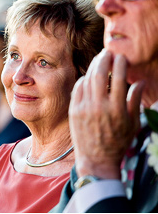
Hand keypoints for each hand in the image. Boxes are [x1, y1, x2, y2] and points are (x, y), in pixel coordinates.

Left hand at [69, 50, 144, 179]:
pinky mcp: (73, 113)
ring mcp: (83, 109)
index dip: (121, 62)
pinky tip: (88, 77)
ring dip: (93, 66)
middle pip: (100, 73)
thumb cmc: (117, 143)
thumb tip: (139, 82)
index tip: (122, 57)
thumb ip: (134, 101)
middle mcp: (98, 107)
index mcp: (116, 108)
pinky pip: (77, 89)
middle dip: (104, 58)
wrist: (95, 161)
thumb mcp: (132, 124)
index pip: (119, 76)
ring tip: (99, 61)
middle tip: (108, 52)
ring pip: (87, 79)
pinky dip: (83, 79)